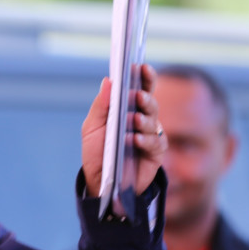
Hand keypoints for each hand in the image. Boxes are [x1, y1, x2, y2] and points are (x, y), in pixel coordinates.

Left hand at [81, 63, 166, 197]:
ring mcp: (150, 137)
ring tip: (134, 120)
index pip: (141, 88)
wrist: (100, 183)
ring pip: (154, 122)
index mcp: (129, 110)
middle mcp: (142, 121)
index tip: (141, 66)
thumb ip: (101, 105)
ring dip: (145, 119)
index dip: (145, 77)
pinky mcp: (155, 155)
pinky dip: (145, 140)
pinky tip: (135, 139)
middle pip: (151, 103)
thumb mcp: (92, 128)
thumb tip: (108, 80)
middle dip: (146, 97)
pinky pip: (155, 143)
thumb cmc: (97, 153)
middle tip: (138, 95)